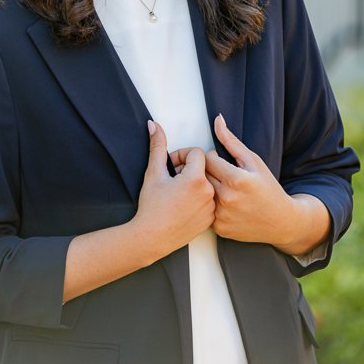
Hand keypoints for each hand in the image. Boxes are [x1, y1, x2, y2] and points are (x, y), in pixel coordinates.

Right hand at [133, 121, 214, 262]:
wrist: (151, 238)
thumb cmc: (151, 207)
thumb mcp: (153, 173)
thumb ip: (157, 146)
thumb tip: (154, 126)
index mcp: (196, 178)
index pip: (197, 153)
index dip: (181, 156)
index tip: (171, 166)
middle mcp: (208, 192)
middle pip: (203, 167)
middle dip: (188, 169)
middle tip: (172, 181)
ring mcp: (212, 207)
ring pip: (206, 183)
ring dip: (194, 183)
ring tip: (177, 194)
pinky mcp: (211, 219)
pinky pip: (209, 199)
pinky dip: (198, 198)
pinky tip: (183, 206)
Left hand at [205, 115, 329, 253]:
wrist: (281, 221)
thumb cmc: (268, 188)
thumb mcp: (253, 161)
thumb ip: (231, 141)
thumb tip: (217, 120)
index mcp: (235, 180)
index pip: (207, 159)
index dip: (214, 158)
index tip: (221, 162)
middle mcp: (226, 199)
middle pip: (202, 175)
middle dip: (209, 172)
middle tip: (220, 174)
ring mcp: (221, 216)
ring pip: (201, 192)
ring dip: (207, 188)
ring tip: (221, 187)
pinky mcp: (218, 228)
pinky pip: (205, 209)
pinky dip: (211, 205)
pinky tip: (224, 204)